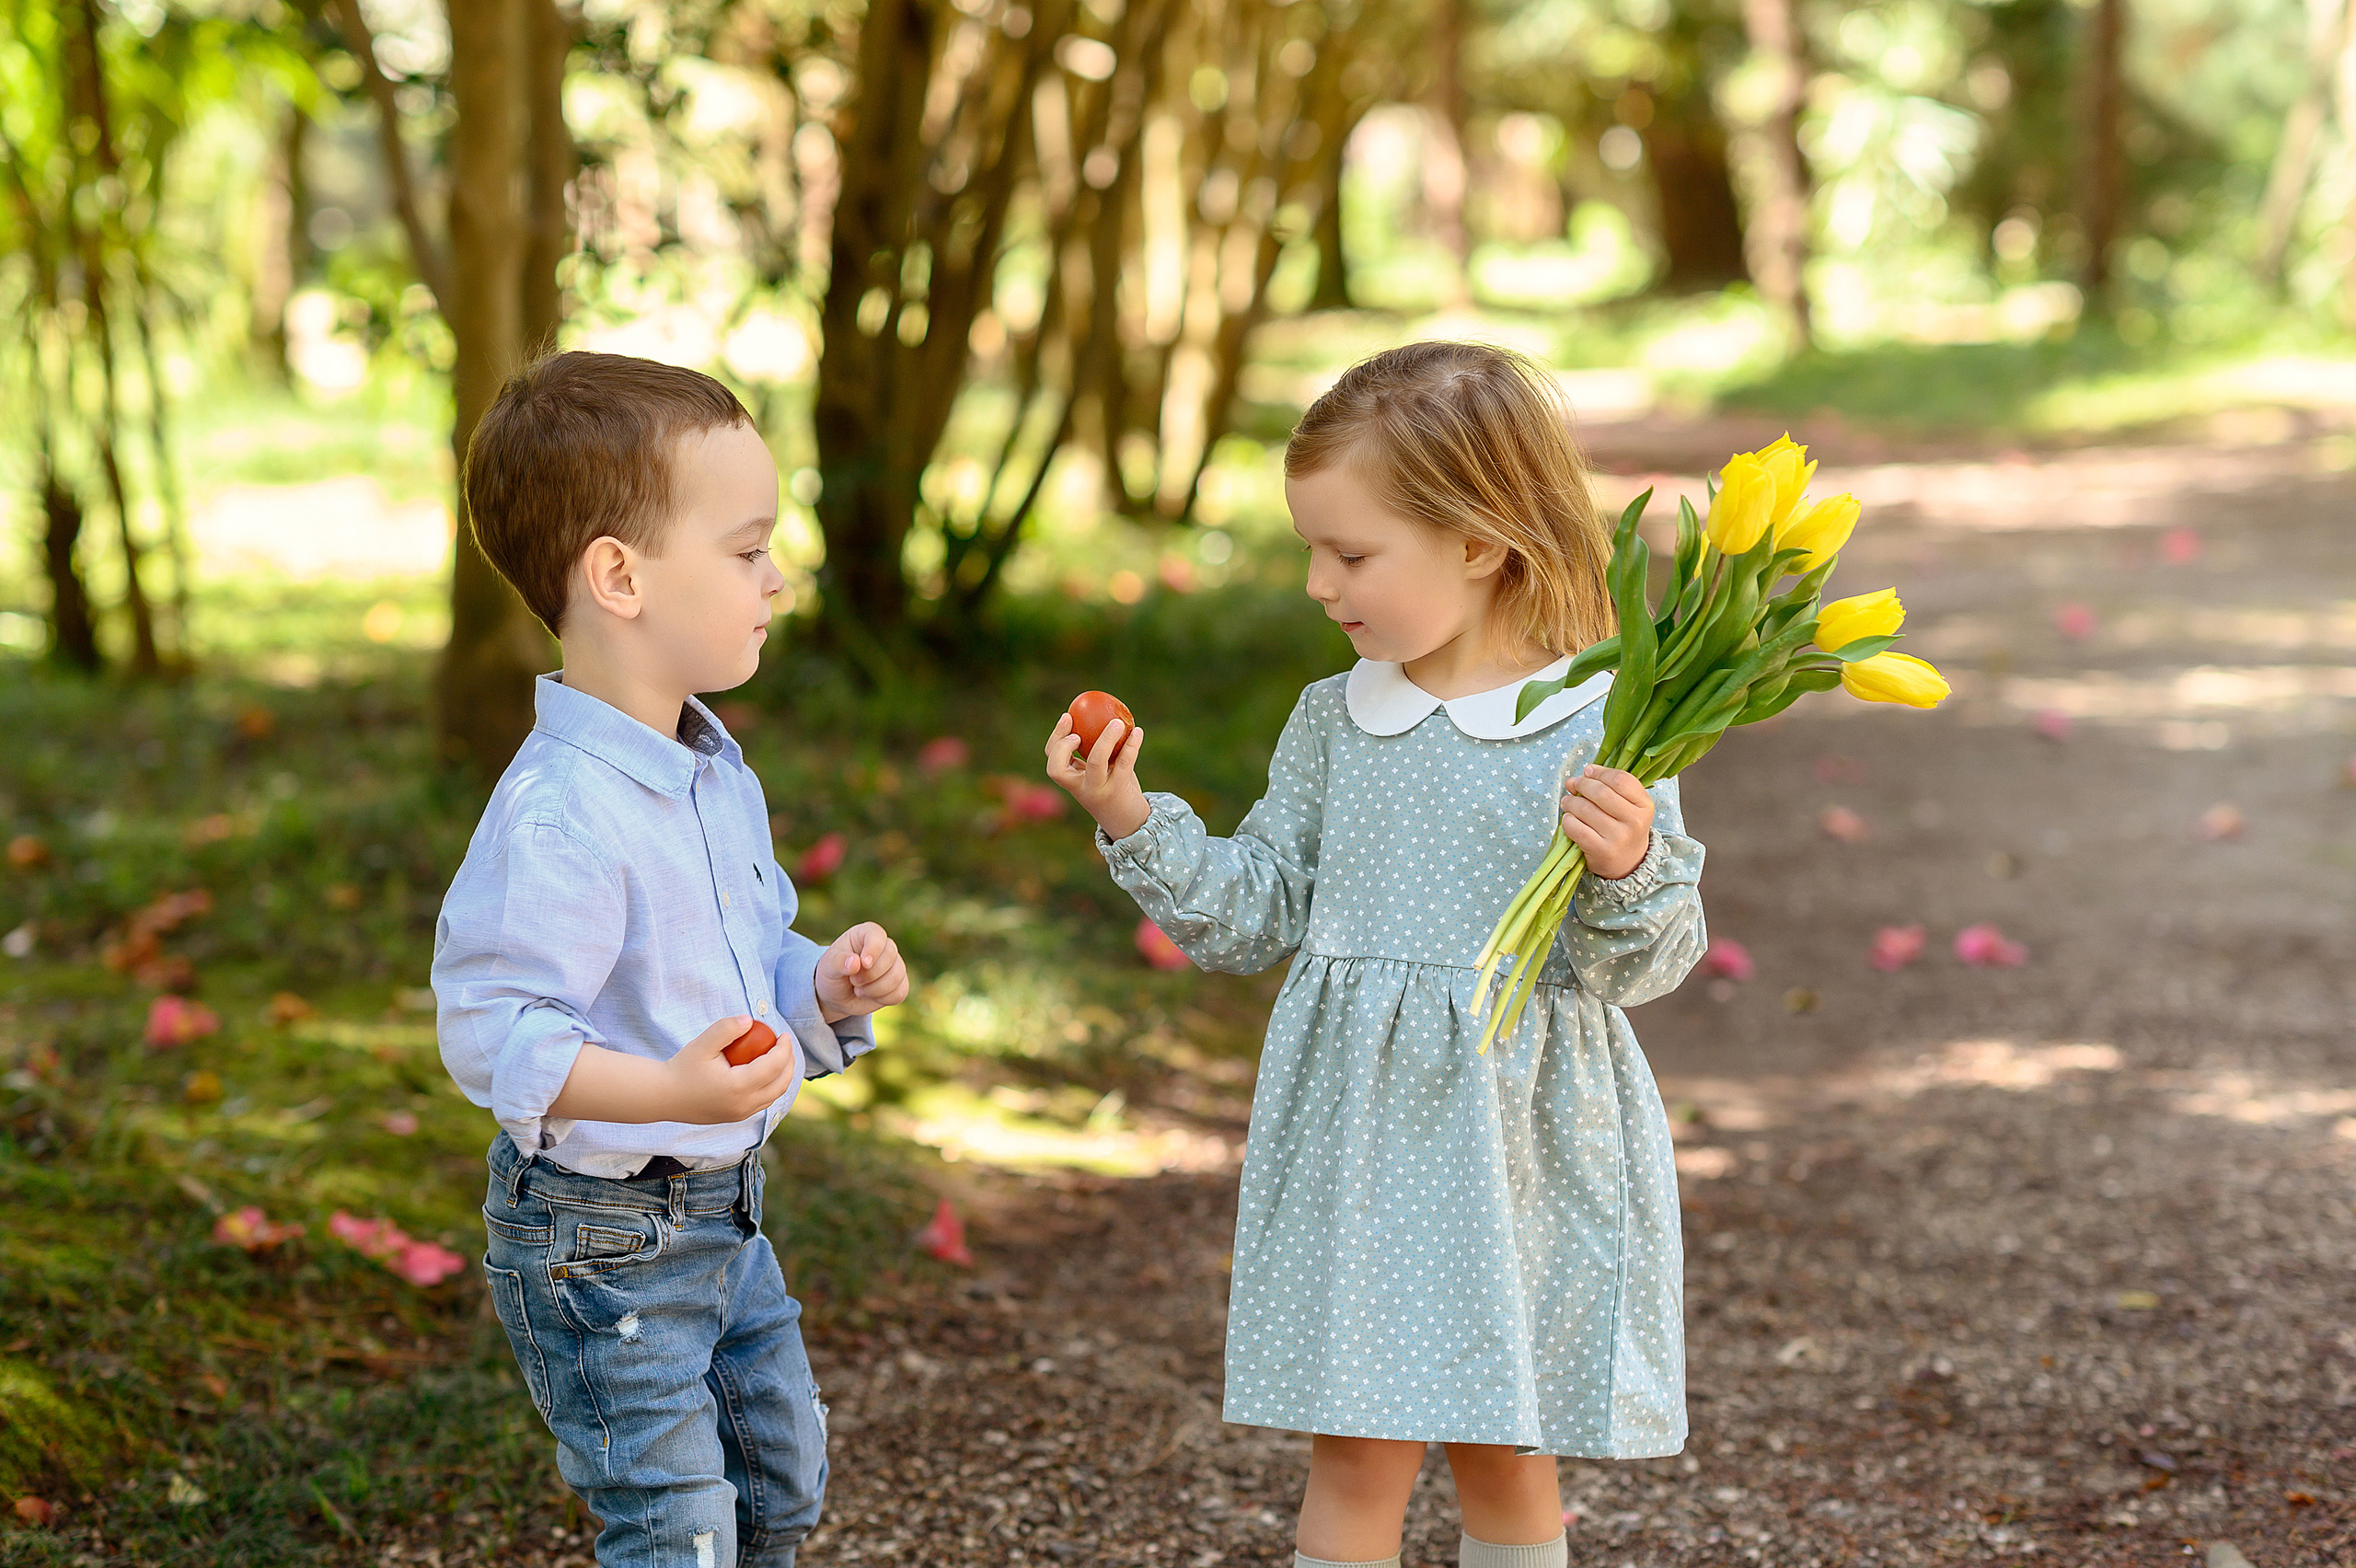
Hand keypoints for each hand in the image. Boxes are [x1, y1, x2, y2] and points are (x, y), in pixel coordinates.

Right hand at [548, 1014, 799, 1125]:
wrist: (662, 1097)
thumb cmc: (681, 1068)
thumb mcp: (702, 1044)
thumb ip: (725, 1029)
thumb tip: (749, 1020)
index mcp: (738, 1087)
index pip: (774, 1067)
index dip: (785, 1049)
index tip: (784, 1034)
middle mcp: (744, 1105)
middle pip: (780, 1084)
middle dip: (789, 1063)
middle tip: (785, 1045)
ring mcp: (740, 1114)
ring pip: (773, 1096)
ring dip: (782, 1077)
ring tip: (779, 1057)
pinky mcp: (735, 1117)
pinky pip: (762, 1102)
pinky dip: (770, 1087)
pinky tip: (765, 1072)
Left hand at [817, 922, 908, 1021]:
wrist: (837, 996)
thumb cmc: (832, 974)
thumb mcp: (828, 967)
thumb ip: (838, 962)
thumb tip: (855, 962)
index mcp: (865, 934)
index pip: (877, 935)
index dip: (873, 949)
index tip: (864, 964)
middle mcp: (884, 947)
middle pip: (890, 956)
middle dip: (870, 974)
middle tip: (853, 980)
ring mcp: (894, 965)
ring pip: (896, 976)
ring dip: (874, 989)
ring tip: (858, 989)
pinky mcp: (900, 984)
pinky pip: (900, 992)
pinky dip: (883, 998)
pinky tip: (870, 996)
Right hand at [1045, 711, 1148, 838]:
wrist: (1130, 822)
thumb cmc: (1113, 790)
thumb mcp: (1100, 774)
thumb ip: (1095, 753)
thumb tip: (1100, 714)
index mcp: (1072, 782)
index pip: (1053, 763)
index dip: (1056, 740)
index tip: (1068, 717)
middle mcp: (1079, 788)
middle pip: (1058, 769)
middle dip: (1063, 746)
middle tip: (1078, 731)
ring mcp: (1098, 790)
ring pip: (1095, 762)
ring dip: (1105, 739)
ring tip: (1117, 723)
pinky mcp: (1119, 790)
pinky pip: (1124, 762)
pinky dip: (1131, 745)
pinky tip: (1138, 731)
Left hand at [1561, 763, 1653, 879]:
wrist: (1629, 864)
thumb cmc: (1624, 828)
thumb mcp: (1626, 806)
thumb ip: (1605, 787)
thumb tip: (1573, 780)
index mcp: (1645, 805)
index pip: (1620, 779)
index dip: (1599, 772)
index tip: (1588, 772)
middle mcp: (1635, 821)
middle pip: (1601, 792)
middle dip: (1582, 785)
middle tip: (1574, 786)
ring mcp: (1618, 837)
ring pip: (1585, 809)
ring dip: (1570, 802)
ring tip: (1568, 802)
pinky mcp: (1601, 851)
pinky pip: (1576, 828)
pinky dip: (1567, 820)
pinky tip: (1569, 819)